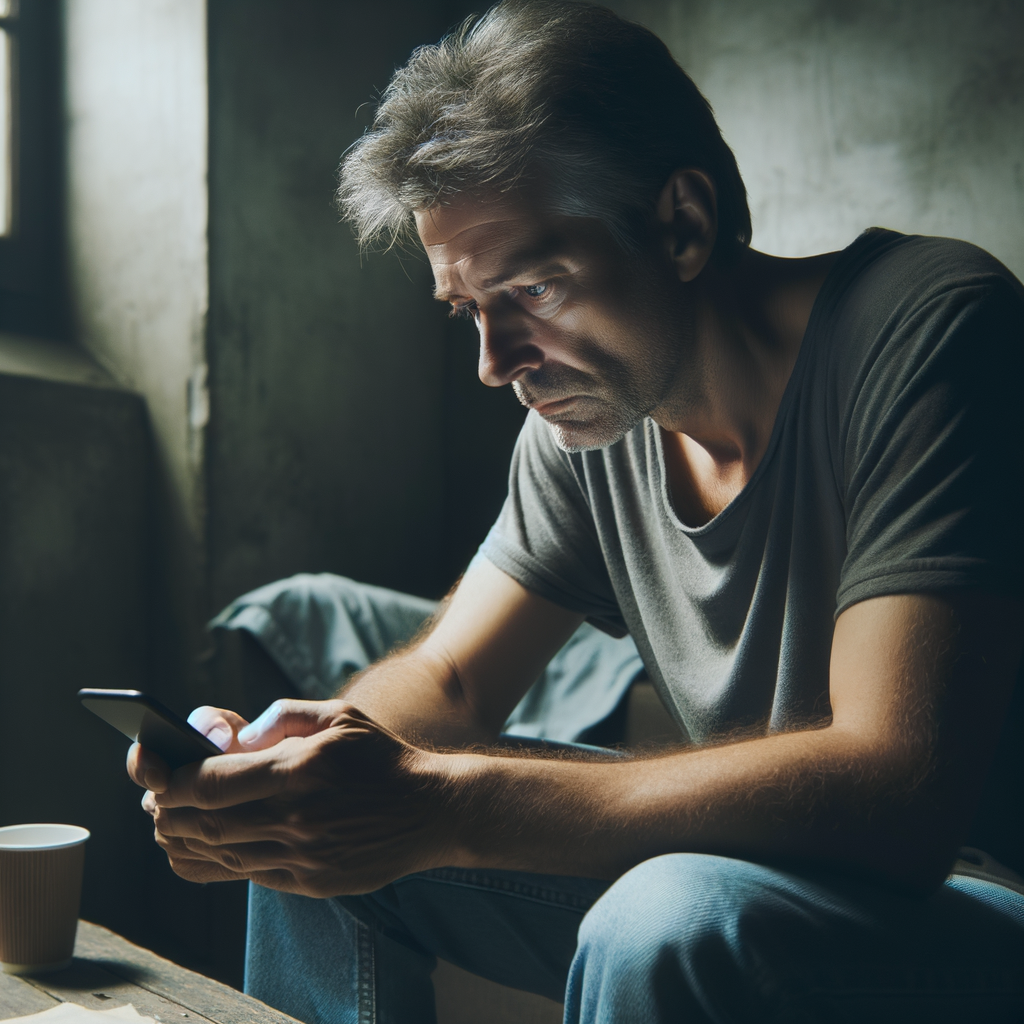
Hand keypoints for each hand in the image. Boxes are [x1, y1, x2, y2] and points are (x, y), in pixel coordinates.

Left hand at [133, 700, 455, 895]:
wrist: (430, 809)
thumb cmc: (379, 756)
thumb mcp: (338, 716)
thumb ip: (281, 715)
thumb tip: (233, 737)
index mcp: (300, 770)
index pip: (210, 782)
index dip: (171, 780)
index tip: (156, 771)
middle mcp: (296, 817)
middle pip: (204, 822)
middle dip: (167, 810)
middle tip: (154, 798)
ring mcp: (303, 855)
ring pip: (218, 854)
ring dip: (183, 838)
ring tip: (169, 821)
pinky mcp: (310, 881)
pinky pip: (246, 875)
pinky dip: (214, 861)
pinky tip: (204, 845)